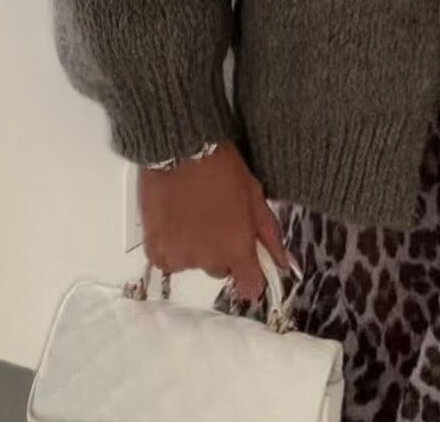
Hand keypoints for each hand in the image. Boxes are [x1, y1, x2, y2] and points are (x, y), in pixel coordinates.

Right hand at [138, 140, 288, 301]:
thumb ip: (270, 235)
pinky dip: (174, 246)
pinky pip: (170, 261)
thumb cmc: (219, 167)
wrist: (179, 150)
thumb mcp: (255, 195)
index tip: (251, 262)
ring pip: (195, 263)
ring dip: (197, 247)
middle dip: (223, 250)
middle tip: (220, 218)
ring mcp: (180, 258)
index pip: (251, 287)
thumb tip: (282, 262)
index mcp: (237, 248)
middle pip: (222, 270)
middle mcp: (208, 260)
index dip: (253, 275)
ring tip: (196, 213)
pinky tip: (178, 220)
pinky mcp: (156, 251)